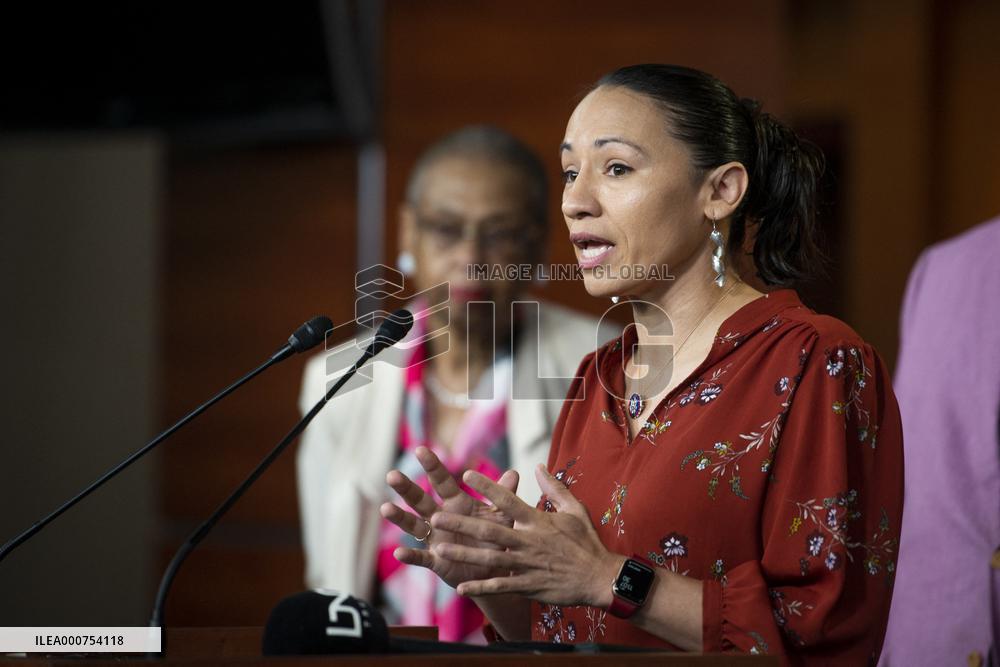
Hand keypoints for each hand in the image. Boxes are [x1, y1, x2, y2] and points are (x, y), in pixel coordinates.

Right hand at [380, 446, 520, 589]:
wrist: (496, 569)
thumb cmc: (496, 536)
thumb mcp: (502, 515)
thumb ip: (503, 495)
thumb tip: (514, 472)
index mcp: (457, 503)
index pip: (442, 481)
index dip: (432, 466)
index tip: (420, 449)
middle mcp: (441, 517)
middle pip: (420, 500)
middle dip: (406, 488)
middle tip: (392, 475)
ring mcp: (436, 539)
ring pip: (414, 526)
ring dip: (400, 518)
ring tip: (385, 508)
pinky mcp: (436, 560)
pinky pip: (421, 557)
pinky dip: (410, 555)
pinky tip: (398, 553)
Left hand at [429, 463, 622, 607]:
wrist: (600, 577)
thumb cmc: (586, 541)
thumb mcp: (575, 509)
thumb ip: (554, 488)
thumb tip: (539, 466)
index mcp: (537, 520)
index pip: (507, 499)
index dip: (486, 487)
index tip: (465, 474)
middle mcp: (528, 541)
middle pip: (489, 530)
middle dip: (461, 523)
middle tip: (436, 516)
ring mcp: (527, 565)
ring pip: (490, 559)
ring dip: (464, 553)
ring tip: (439, 548)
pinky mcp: (529, 586)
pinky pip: (500, 586)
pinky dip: (481, 586)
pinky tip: (460, 587)